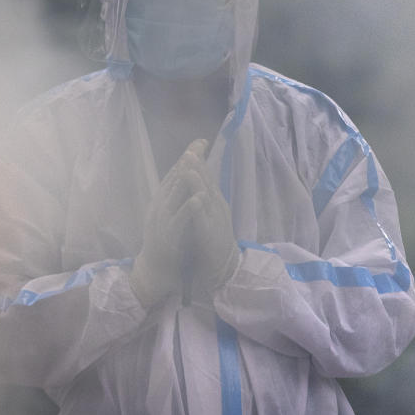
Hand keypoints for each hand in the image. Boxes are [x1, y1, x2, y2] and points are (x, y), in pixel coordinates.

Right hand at [130, 139, 208, 307]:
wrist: (153, 271)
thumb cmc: (165, 242)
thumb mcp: (170, 214)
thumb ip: (175, 197)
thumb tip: (185, 178)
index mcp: (161, 200)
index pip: (176, 173)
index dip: (188, 156)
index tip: (200, 142)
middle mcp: (159, 206)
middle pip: (174, 178)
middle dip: (188, 160)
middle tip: (200, 143)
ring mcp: (162, 220)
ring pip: (174, 194)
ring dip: (185, 177)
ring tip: (195, 160)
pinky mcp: (168, 235)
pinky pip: (179, 219)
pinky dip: (188, 207)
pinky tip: (198, 197)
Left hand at [181, 151, 240, 296]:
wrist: (223, 268)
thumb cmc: (212, 241)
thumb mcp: (209, 214)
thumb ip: (204, 198)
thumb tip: (198, 181)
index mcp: (214, 202)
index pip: (207, 178)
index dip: (201, 162)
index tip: (194, 146)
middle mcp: (217, 207)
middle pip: (208, 182)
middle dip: (200, 164)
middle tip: (193, 147)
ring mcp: (215, 219)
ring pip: (206, 195)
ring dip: (198, 178)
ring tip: (190, 163)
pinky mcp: (210, 234)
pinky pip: (204, 218)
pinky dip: (199, 205)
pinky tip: (194, 196)